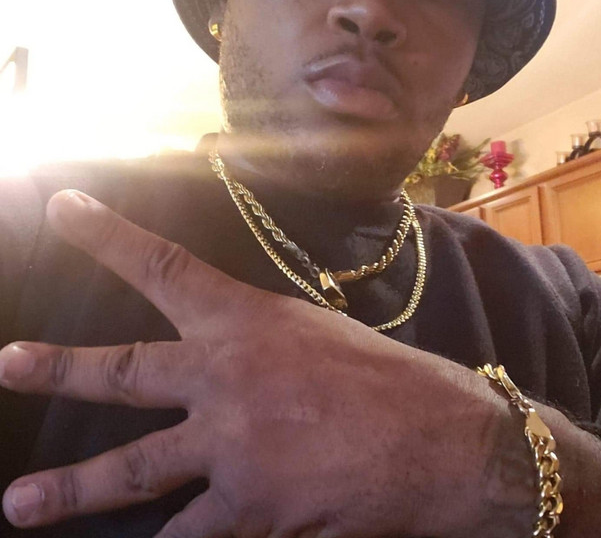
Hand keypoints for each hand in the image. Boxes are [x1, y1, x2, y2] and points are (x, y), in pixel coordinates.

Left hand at [0, 190, 535, 536]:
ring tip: (21, 506)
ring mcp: (234, 450)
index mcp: (248, 324)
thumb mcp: (316, 334)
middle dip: (59, 369)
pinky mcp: (255, 512)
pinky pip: (195, 537)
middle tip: (10, 363)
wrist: (446, 442)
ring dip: (74, 493)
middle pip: (125, 372)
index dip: (109, 235)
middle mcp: (228, 381)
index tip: (63, 206)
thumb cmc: (388, 379)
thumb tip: (220, 347)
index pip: (165, 268)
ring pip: (136, 471)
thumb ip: (259, 339)